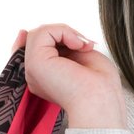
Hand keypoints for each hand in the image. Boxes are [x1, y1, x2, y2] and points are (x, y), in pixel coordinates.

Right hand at [11, 25, 125, 126]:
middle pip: (35, 39)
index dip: (45, 36)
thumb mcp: (82, 57)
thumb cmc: (100, 87)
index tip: (70, 36)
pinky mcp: (35, 62)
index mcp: (46, 77)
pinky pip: (43, 32)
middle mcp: (36, 75)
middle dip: (61, 33)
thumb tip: (56, 33)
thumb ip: (66, 45)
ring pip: (38, 33)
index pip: (33, 50)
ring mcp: (33, 69)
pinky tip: (77, 46)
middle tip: (83, 45)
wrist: (100, 102)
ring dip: (64, 32)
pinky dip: (64, 31)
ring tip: (81, 46)